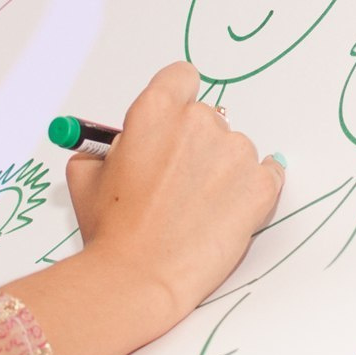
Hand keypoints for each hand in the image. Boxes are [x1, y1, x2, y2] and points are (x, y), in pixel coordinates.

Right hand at [67, 61, 283, 320]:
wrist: (141, 278)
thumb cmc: (113, 233)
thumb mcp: (86, 178)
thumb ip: (105, 148)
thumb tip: (120, 145)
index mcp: (154, 111)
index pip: (182, 77)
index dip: (178, 99)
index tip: (176, 122)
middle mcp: (198, 122)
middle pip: (208, 118)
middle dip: (197, 145)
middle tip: (179, 183)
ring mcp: (234, 152)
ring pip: (236, 149)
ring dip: (223, 169)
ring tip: (198, 209)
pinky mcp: (261, 185)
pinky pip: (268, 173)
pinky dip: (253, 188)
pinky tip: (230, 209)